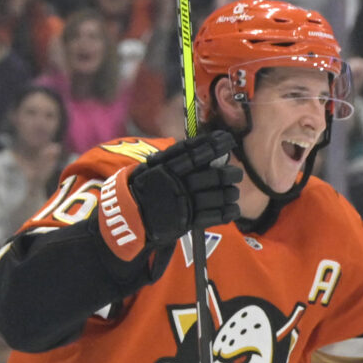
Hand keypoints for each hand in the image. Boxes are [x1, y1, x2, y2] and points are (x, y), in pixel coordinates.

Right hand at [98, 129, 240, 261]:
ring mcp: (182, 203)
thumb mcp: (146, 168)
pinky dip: (226, 212)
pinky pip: (212, 216)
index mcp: (166, 167)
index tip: (228, 139)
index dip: (214, 145)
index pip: (195, 152)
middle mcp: (176, 184)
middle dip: (229, 173)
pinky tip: (233, 209)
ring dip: (230, 193)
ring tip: (234, 191)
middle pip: (212, 176)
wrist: (125, 221)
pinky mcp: (185, 222)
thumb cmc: (138, 191)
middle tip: (236, 172)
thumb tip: (195, 146)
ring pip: (215, 196)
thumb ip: (169, 159)